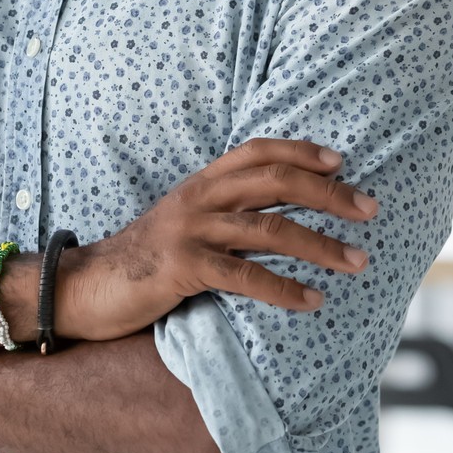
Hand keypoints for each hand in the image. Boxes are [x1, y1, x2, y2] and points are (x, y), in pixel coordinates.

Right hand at [55, 138, 379, 342]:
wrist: (82, 287)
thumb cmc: (143, 261)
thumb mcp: (183, 222)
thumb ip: (222, 212)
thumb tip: (276, 216)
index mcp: (200, 182)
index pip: (257, 151)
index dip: (301, 151)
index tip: (341, 162)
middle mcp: (198, 198)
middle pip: (273, 182)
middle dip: (328, 194)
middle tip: (369, 210)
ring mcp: (189, 231)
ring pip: (267, 229)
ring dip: (319, 245)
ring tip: (356, 261)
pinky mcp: (181, 268)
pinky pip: (243, 276)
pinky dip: (283, 289)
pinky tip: (311, 301)